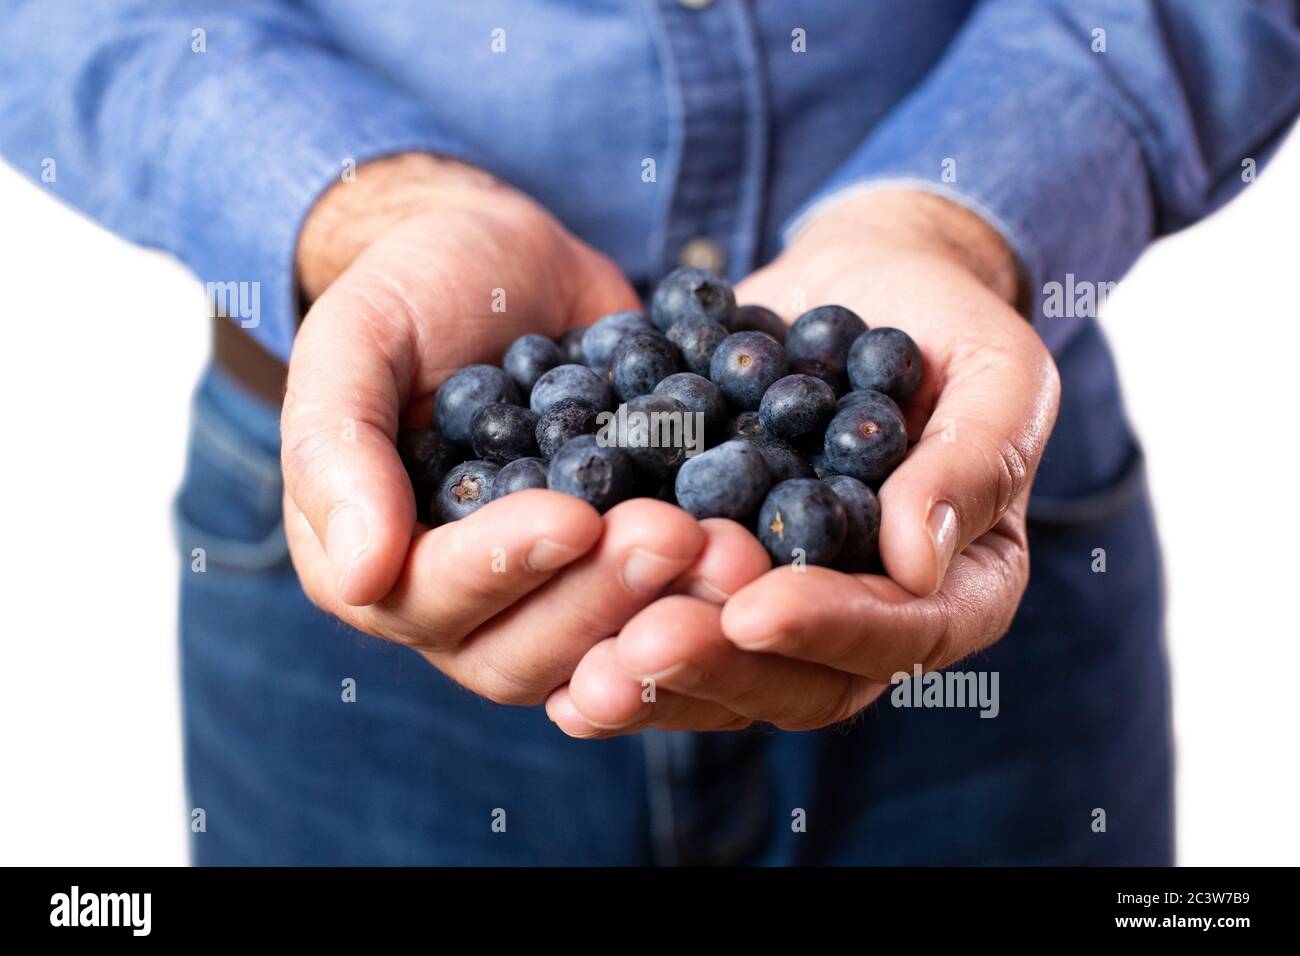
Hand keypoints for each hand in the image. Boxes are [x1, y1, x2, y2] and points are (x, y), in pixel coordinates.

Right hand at [281, 154, 758, 703]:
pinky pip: (659, 608)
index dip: (500, 568)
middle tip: (680, 536)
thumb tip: (355, 577)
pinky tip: (763, 551)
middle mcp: (457, 604)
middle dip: (601, 599)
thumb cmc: (413, 289)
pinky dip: (708, 592)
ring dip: (666, 610)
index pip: (428, 599)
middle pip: (522, 652)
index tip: (573, 517)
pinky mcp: (615, 572)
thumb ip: (337, 447)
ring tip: (733, 550)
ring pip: (600, 648)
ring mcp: (544, 596)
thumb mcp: (357, 339)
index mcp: (372, 561)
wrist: (509, 259)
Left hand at [550, 189, 1059, 734]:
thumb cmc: (944, 322)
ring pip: (724, 675)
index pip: (904, 633)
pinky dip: (610, 640)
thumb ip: (975, 460)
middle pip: (801, 680)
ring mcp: (783, 604)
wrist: (855, 288)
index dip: (830, 627)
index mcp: (957, 587)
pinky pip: (667, 626)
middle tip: (643, 648)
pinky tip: (555, 660)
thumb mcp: (993, 370)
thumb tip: (920, 561)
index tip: (753, 606)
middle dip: (720, 666)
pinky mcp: (712, 579)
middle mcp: (867, 616)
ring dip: (654, 676)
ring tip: (586, 671)